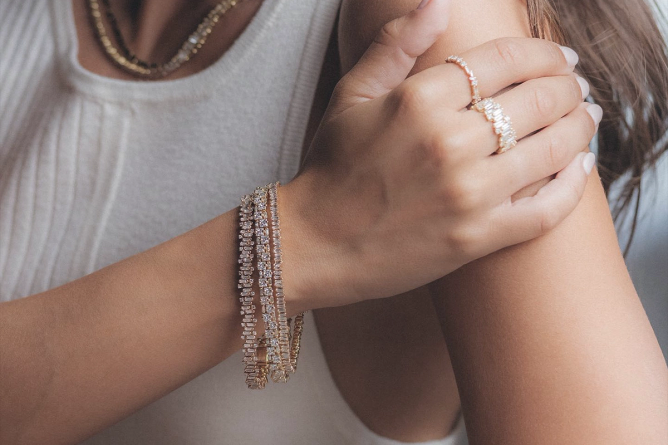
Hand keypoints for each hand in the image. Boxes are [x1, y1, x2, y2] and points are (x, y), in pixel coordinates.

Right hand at [280, 0, 600, 312]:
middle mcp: (449, 143)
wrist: (316, 245)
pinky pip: (546, 210)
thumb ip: (394, 44)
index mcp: (419, 100)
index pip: (506, 60)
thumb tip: (438, 3)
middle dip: (569, 87)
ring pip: (554, 149)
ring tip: (586, 119)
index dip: (542, 53)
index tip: (556, 58)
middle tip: (576, 89)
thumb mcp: (351, 96)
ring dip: (581, 128)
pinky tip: (580, 169)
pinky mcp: (477, 238)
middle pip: (540, 99)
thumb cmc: (331, 169)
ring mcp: (468, 193)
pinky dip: (572, 187)